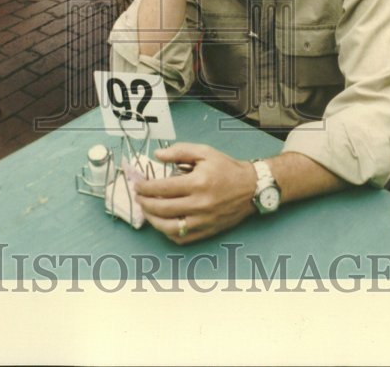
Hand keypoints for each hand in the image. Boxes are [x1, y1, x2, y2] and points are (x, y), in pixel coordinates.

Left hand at [133, 143, 256, 243]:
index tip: (138, 185)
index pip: (163, 188)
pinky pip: (182, 238)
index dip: (146, 187)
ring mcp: (203, 221)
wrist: (251, 188)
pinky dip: (168, 233)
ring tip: (147, 211)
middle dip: (145, 203)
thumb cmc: (227, 168)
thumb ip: (180, 151)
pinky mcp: (207, 231)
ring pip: (170, 228)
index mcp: (198, 183)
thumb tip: (157, 155)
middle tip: (139, 197)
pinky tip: (163, 223)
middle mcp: (200, 204)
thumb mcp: (205, 152)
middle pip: (162, 209)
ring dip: (153, 221)